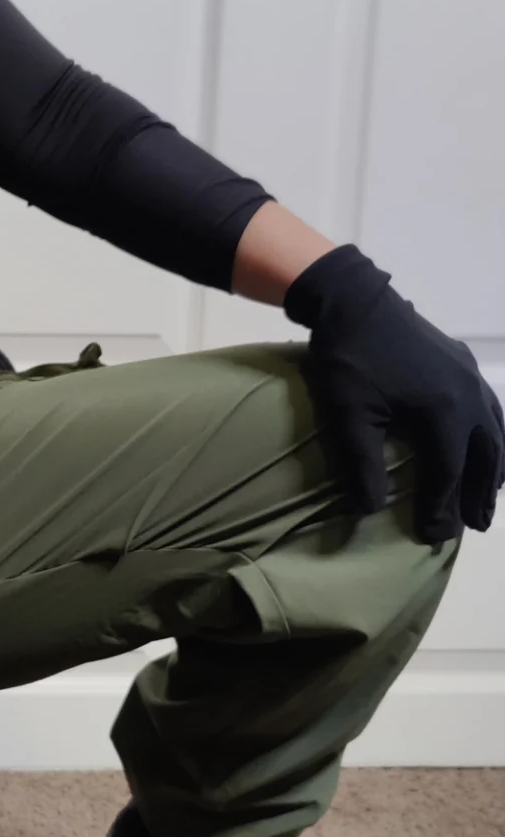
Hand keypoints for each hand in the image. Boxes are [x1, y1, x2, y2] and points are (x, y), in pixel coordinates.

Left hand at [284, 244, 504, 542]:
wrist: (353, 300)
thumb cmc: (347, 359)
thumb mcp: (348, 416)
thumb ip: (362, 465)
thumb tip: (372, 511)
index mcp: (444, 411)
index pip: (448, 472)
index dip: (441, 507)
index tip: (433, 537)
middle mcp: (468, 396)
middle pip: (483, 456)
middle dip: (479, 495)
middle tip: (475, 528)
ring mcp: (470, 376)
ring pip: (495, 432)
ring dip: (493, 469)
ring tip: (489, 499)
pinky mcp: (462, 363)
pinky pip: (490, 408)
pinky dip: (494, 435)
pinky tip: (487, 446)